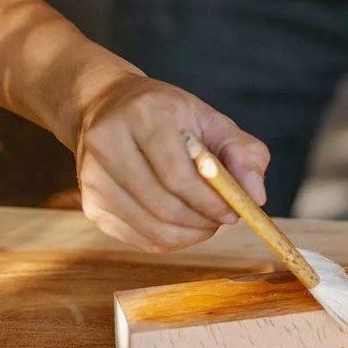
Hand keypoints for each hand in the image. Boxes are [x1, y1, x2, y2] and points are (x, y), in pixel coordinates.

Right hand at [75, 74, 269, 251]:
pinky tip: (183, 223)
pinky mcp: (91, 205)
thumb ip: (243, 153)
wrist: (105, 107)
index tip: (235, 210)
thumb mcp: (211, 120)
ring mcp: (93, 178)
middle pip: (164, 206)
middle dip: (204, 221)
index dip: (211, 201)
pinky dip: (171, 239)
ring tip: (206, 220)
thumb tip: (256, 197)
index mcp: (143, 114)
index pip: (178, 175)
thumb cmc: (168, 116)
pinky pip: (141, 239)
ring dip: (191, 234)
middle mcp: (107, 143)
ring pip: (153, 228)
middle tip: (224, 218)